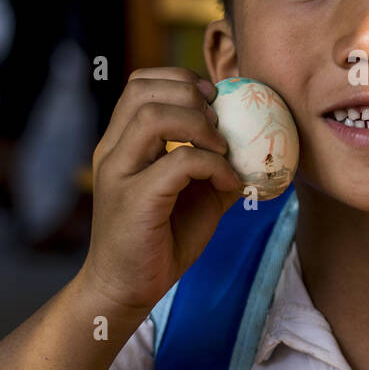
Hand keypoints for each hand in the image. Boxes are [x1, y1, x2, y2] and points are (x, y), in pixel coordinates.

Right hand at [83, 67, 243, 313]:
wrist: (126, 290)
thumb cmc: (159, 241)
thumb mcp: (193, 194)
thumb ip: (213, 166)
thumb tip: (255, 148)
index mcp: (120, 143)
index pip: (139, 84)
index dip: (178, 79)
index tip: (211, 99)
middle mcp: (113, 152)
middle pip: (142, 90)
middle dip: (189, 93)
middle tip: (219, 120)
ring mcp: (119, 174)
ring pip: (153, 117)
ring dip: (199, 124)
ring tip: (223, 148)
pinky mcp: (134, 200)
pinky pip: (179, 162)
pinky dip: (214, 165)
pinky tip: (229, 182)